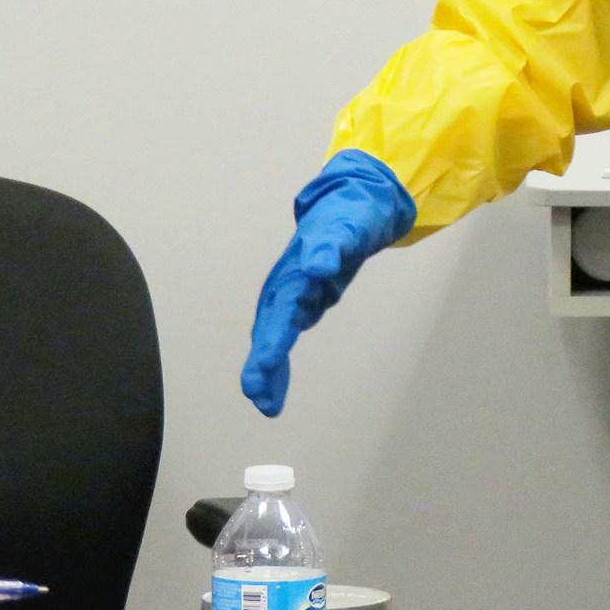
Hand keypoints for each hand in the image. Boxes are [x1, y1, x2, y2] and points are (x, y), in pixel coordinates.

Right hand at [240, 148, 415, 416]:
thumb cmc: (352, 216)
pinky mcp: (300, 303)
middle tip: (255, 394)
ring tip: (265, 405)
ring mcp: (291, 294)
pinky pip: (283, 338)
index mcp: (298, 269)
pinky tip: (275, 393)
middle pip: (271, 326)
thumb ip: (333, 245)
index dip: (275, 336)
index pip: (283, 307)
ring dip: (266, 370)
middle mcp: (288, 284)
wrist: (353, 204)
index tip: (267, 363)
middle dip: (263, 360)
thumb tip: (319, 265)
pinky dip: (279, 365)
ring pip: (272, 336)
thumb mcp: (349, 226)